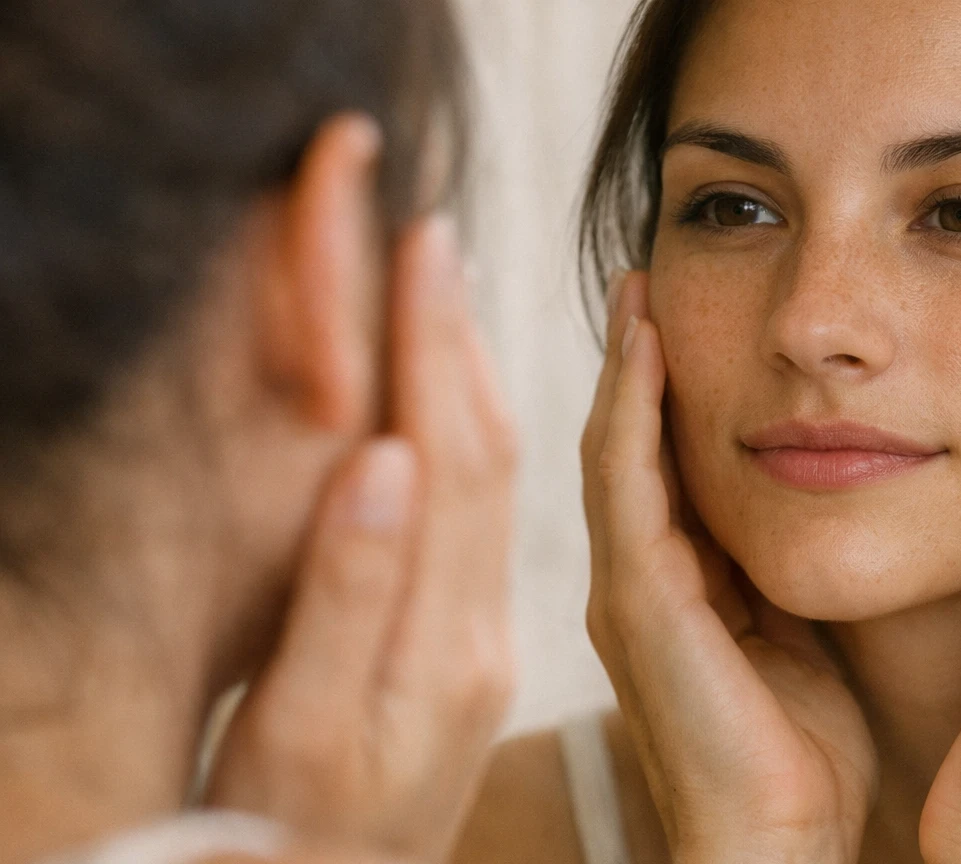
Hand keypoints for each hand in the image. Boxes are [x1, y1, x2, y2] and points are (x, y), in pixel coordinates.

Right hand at [207, 216, 518, 863]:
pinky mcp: (467, 658)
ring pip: (497, 485)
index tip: (421, 244)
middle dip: (457, 340)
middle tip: (437, 235)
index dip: (430, 348)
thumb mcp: (306, 733)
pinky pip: (491, 527)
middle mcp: (476, 632)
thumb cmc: (309, 848)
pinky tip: (464, 411)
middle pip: (486, 455)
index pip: (452, 457)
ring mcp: (478, 644)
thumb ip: (348, 595)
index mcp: (440, 637)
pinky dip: (478, 446)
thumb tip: (382, 455)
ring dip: (477, 379)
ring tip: (458, 295)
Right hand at [581, 273, 876, 863]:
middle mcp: (636, 580)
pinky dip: (633, 410)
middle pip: (623, 445)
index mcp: (676, 587)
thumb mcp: (799, 633)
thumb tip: (828, 495)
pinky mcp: (636, 606)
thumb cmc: (803, 751)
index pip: (660, 464)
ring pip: (613, 451)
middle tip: (646, 275)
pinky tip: (647, 343)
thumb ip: (786, 568)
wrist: (780, 845)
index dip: (664, 387)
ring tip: (640, 285)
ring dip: (625, 366)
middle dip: (632, 361)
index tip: (680, 309)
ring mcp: (627, 591)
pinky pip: (628, 486)